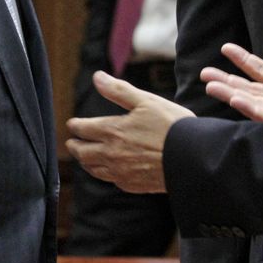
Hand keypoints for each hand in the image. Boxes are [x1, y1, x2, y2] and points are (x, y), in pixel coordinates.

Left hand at [66, 71, 194, 192]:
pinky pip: (111, 180)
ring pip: (94, 169)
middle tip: (71, 143)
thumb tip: (97, 77)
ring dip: (86, 162)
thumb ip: (118, 90)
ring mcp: (121, 172)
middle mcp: (112, 154)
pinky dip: (104, 174)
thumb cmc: (171, 126)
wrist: (191, 159)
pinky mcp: (132, 185)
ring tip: (84, 158)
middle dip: (75, 146)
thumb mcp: (146, 101)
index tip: (72, 124)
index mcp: (113, 131)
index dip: (75, 126)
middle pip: (83, 153)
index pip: (83, 129)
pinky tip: (108, 171)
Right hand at [201, 43, 262, 121]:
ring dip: (228, 94)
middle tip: (204, 73)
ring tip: (210, 87)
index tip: (225, 48)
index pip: (258, 69)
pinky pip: (261, 115)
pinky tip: (234, 100)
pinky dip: (248, 107)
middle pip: (245, 87)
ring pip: (247, 101)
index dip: (242, 59)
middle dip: (224, 80)